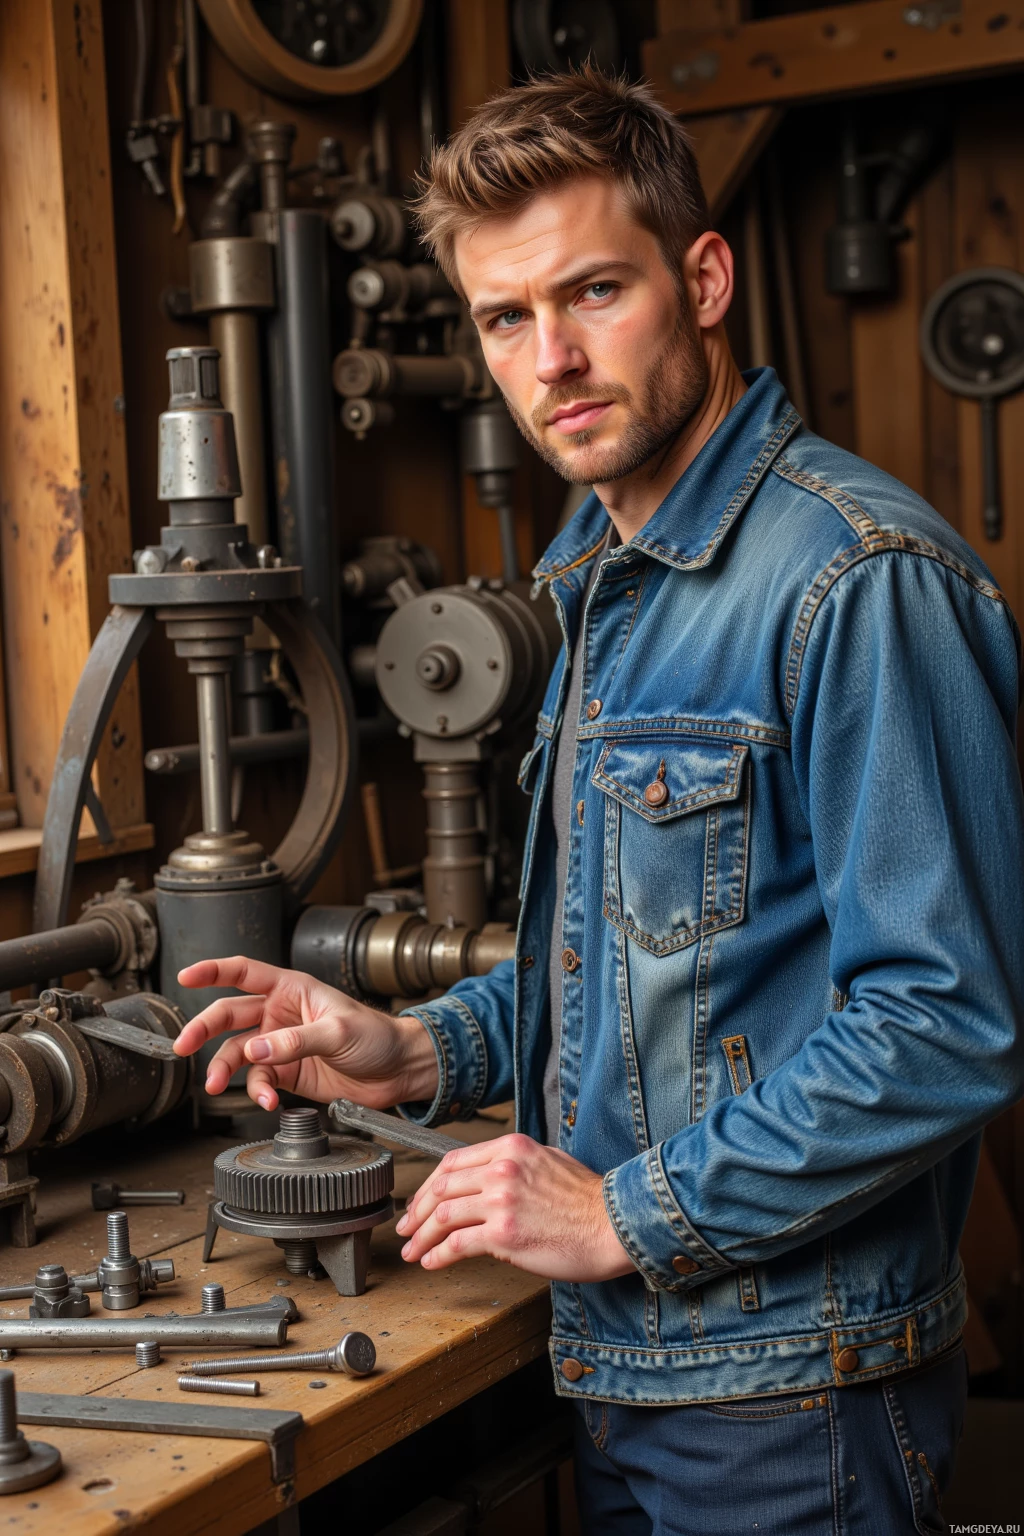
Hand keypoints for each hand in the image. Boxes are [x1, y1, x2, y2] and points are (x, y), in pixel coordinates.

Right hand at [172, 957, 438, 1112]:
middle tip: (183, 1046)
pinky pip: (259, 1081)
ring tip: (215, 1086)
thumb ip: (296, 1041)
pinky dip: (257, 1092)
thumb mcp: (339, 1031)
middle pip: (229, 1015)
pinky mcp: (287, 1073)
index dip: (213, 970)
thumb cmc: (378, 1036)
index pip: (244, 972)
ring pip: (238, 1053)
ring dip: (223, 1069)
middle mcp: (280, 1013)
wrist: (397, 1071)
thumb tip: (257, 1049)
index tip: (186, 975)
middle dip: (203, 1029)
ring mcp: (281, 1044)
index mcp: (292, 988)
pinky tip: (266, 1102)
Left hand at [395, 1133, 634, 1282]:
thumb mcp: (547, 1161)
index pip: (452, 1162)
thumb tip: (485, 1180)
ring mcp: (501, 1201)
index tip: (419, 1201)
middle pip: (441, 1187)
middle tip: (405, 1228)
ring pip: (443, 1216)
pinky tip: (432, 1263)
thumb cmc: (587, 1200)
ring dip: (421, 1237)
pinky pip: (457, 1244)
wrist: (614, 1224)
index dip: (429, 1185)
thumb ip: (513, 1165)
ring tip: (412, 1251)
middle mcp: (501, 1169)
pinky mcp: (504, 1234)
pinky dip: (438, 1255)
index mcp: (510, 1147)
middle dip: (416, 1211)